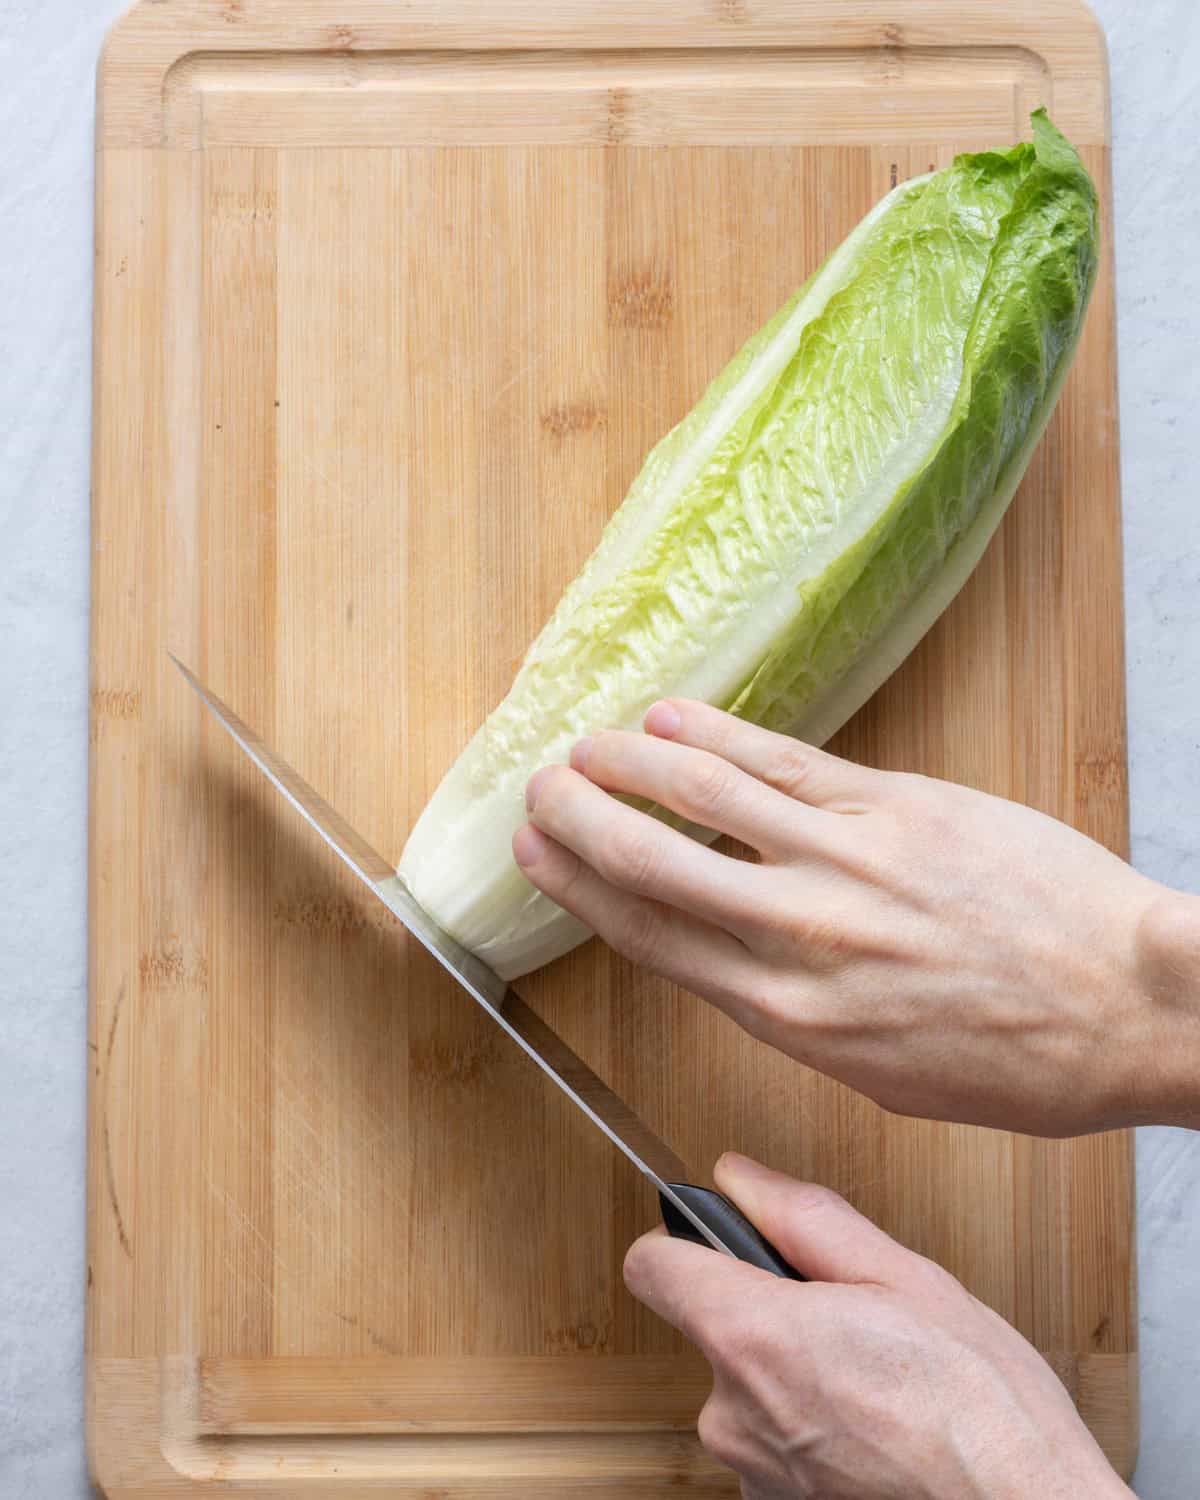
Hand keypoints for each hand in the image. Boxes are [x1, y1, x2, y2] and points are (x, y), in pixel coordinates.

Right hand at [513, 699, 1199, 1134]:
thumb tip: (740, 968)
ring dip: (631, 765)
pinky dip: (719, 736)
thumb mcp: (889, 1075)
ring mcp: (848, 861)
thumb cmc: (1023, 1057)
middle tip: (538, 792)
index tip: (538, 861)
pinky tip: (673, 719)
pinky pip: (786, 761)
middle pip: (654, 863)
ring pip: (707, 798)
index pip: (654, 939)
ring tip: (585, 746)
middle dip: (579, 820)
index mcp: (794, 1017)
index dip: (579, 892)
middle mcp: (803, 935)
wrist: (1130, 1004)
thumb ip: (799, 1018)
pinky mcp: (896, 805)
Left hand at [624, 1153, 1131, 1499]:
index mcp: (755, 1337)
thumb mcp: (906, 1277)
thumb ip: (805, 1218)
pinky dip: (814, 1431)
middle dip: (770, 1314)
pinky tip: (877, 1432)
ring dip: (797, 1378)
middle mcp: (735, 1414)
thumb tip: (740, 1177)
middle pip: (714, 1330)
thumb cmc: (984, 1411)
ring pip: (750, 1391)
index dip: (682, 1242)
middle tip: (853, 1321)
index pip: (651, 1267)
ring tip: (878, 1383)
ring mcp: (753, 1473)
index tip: (720, 1240)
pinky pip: (775, 1445)